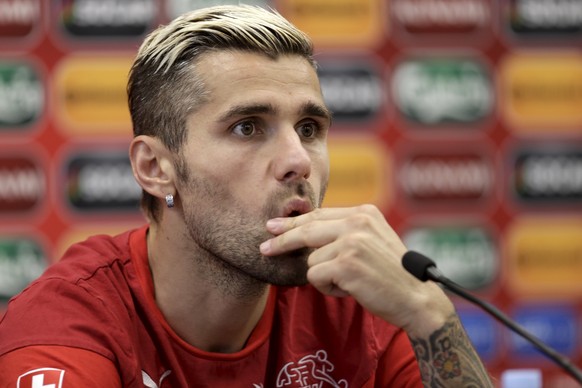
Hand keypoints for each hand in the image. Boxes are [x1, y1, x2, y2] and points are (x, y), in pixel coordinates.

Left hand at [260, 204, 453, 333]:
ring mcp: (352, 241)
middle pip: (306, 230)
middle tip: (264, 249)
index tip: (273, 227)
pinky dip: (329, 289)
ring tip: (351, 282)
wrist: (417, 298)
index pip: (318, 215)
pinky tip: (351, 289)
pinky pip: (316, 277)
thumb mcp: (372, 241)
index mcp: (364, 213)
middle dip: (282, 241)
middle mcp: (357, 222)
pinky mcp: (346, 263)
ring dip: (325, 277)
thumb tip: (305, 233)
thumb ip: (345, 232)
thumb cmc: (392, 274)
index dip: (293, 222)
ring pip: (311, 261)